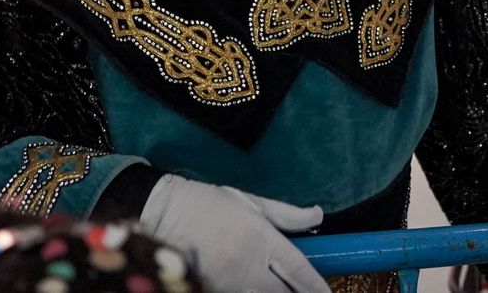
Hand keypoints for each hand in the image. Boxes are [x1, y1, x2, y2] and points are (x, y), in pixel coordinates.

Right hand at [138, 174, 327, 292]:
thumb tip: (318, 216)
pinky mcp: (208, 289)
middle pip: (282, 292)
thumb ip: (287, 215)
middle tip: (305, 291)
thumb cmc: (209, 203)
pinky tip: (255, 288)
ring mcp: (225, 281)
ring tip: (279, 288)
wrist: (161, 212)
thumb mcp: (251, 202)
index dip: (316, 286)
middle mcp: (245, 263)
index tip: (327, 292)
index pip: (297, 270)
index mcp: (260, 238)